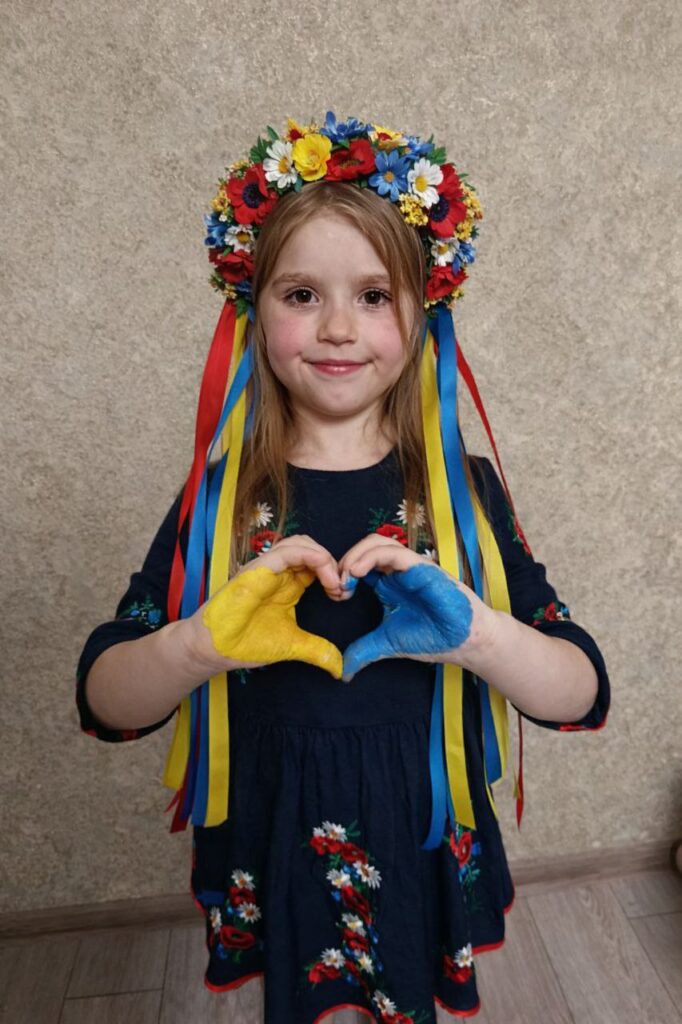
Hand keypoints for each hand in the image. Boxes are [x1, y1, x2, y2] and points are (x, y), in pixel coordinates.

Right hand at [194, 536, 343, 678]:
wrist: (213, 649)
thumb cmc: (245, 643)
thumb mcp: (292, 645)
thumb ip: (316, 650)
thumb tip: (339, 667)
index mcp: (287, 585)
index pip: (315, 564)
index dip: (334, 574)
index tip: (344, 595)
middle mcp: (278, 572)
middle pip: (311, 548)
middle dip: (333, 563)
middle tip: (342, 587)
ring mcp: (267, 568)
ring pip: (301, 543)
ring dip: (324, 557)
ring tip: (335, 583)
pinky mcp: (257, 569)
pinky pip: (287, 552)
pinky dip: (311, 557)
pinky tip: (325, 578)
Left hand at [338, 534, 495, 681]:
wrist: (465, 642)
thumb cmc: (433, 637)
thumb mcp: (387, 643)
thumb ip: (364, 651)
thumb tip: (342, 671)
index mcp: (389, 582)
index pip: (360, 563)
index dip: (343, 572)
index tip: (335, 595)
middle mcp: (398, 570)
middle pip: (365, 546)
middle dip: (345, 560)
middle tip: (336, 584)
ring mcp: (411, 566)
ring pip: (377, 542)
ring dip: (355, 555)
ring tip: (345, 576)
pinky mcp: (423, 568)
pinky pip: (394, 553)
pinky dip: (371, 558)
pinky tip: (357, 573)